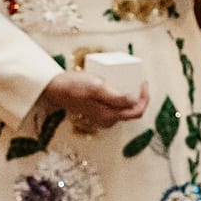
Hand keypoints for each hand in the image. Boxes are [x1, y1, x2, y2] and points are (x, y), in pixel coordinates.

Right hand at [36, 69, 150, 131]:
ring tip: (127, 81)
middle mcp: (108, 120)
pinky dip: (120, 96)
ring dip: (129, 95)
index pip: (137, 111)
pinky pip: (116, 105)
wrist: (56, 89)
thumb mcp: (97, 88)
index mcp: (110, 116)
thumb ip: (116, 97)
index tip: (143, 83)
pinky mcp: (99, 112)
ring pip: (125, 108)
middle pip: (132, 110)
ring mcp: (103, 117)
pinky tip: (116, 85)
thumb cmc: (74, 87)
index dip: (144, 98)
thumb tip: (134, 101)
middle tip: (137, 80)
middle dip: (138, 96)